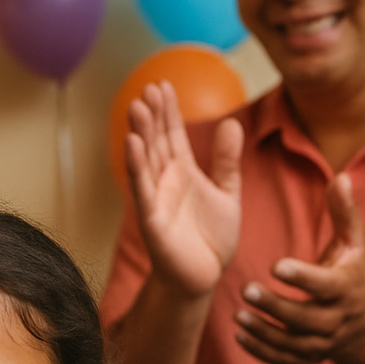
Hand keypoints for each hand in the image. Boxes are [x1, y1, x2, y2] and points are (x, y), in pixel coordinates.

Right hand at [125, 81, 242, 297]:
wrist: (203, 279)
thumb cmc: (212, 241)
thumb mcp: (228, 193)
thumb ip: (227, 161)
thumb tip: (232, 123)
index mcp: (183, 174)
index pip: (172, 135)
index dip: (168, 111)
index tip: (162, 85)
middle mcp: (166, 182)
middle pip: (156, 142)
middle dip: (151, 115)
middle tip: (147, 88)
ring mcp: (156, 200)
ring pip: (145, 160)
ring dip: (139, 133)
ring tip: (137, 106)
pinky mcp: (151, 220)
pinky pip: (142, 190)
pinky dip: (136, 167)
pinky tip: (132, 143)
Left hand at [235, 173, 364, 363]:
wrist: (363, 326)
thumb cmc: (350, 274)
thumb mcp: (352, 244)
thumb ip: (342, 213)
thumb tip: (341, 176)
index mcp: (344, 288)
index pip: (324, 284)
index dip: (301, 276)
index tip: (275, 265)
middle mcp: (335, 319)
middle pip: (305, 317)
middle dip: (275, 305)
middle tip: (245, 289)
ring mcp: (321, 343)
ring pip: (292, 343)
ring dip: (264, 331)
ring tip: (238, 315)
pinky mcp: (307, 359)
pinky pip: (284, 361)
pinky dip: (262, 353)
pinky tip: (240, 336)